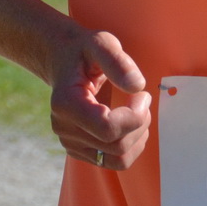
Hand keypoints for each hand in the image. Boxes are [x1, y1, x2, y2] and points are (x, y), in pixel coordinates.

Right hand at [48, 27, 151, 169]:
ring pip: (118, 159)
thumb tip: (137, 86)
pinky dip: (130, 146)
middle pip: (116, 145)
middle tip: (143, 99)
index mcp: (65, 103)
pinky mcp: (80, 150)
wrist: (63, 61)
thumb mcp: (101, 43)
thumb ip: (118, 62)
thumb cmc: (84, 51)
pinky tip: (131, 124)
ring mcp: (70, 143)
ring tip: (139, 113)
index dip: (134, 117)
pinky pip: (113, 162)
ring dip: (138, 138)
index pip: (107, 129)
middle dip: (140, 124)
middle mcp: (63, 128)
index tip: (143, 95)